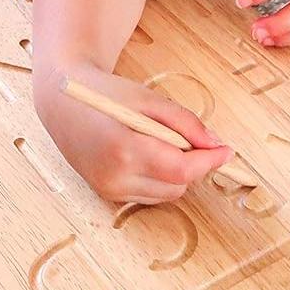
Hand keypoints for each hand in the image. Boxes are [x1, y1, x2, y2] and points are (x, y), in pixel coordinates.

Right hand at [33, 65, 232, 205]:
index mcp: (124, 148)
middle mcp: (115, 177)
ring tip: (159, 142)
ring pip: (166, 194)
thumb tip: (215, 144)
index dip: (209, 161)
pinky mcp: (106, 195)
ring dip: (175, 173)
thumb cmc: (105, 94)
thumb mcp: (148, 98)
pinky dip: (157, 178)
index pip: (181, 169)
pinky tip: (145, 154)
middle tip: (184, 137)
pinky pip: (148, 195)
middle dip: (191, 163)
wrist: (62, 102)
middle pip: (177, 184)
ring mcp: (109, 189)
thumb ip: (185, 122)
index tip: (227, 151)